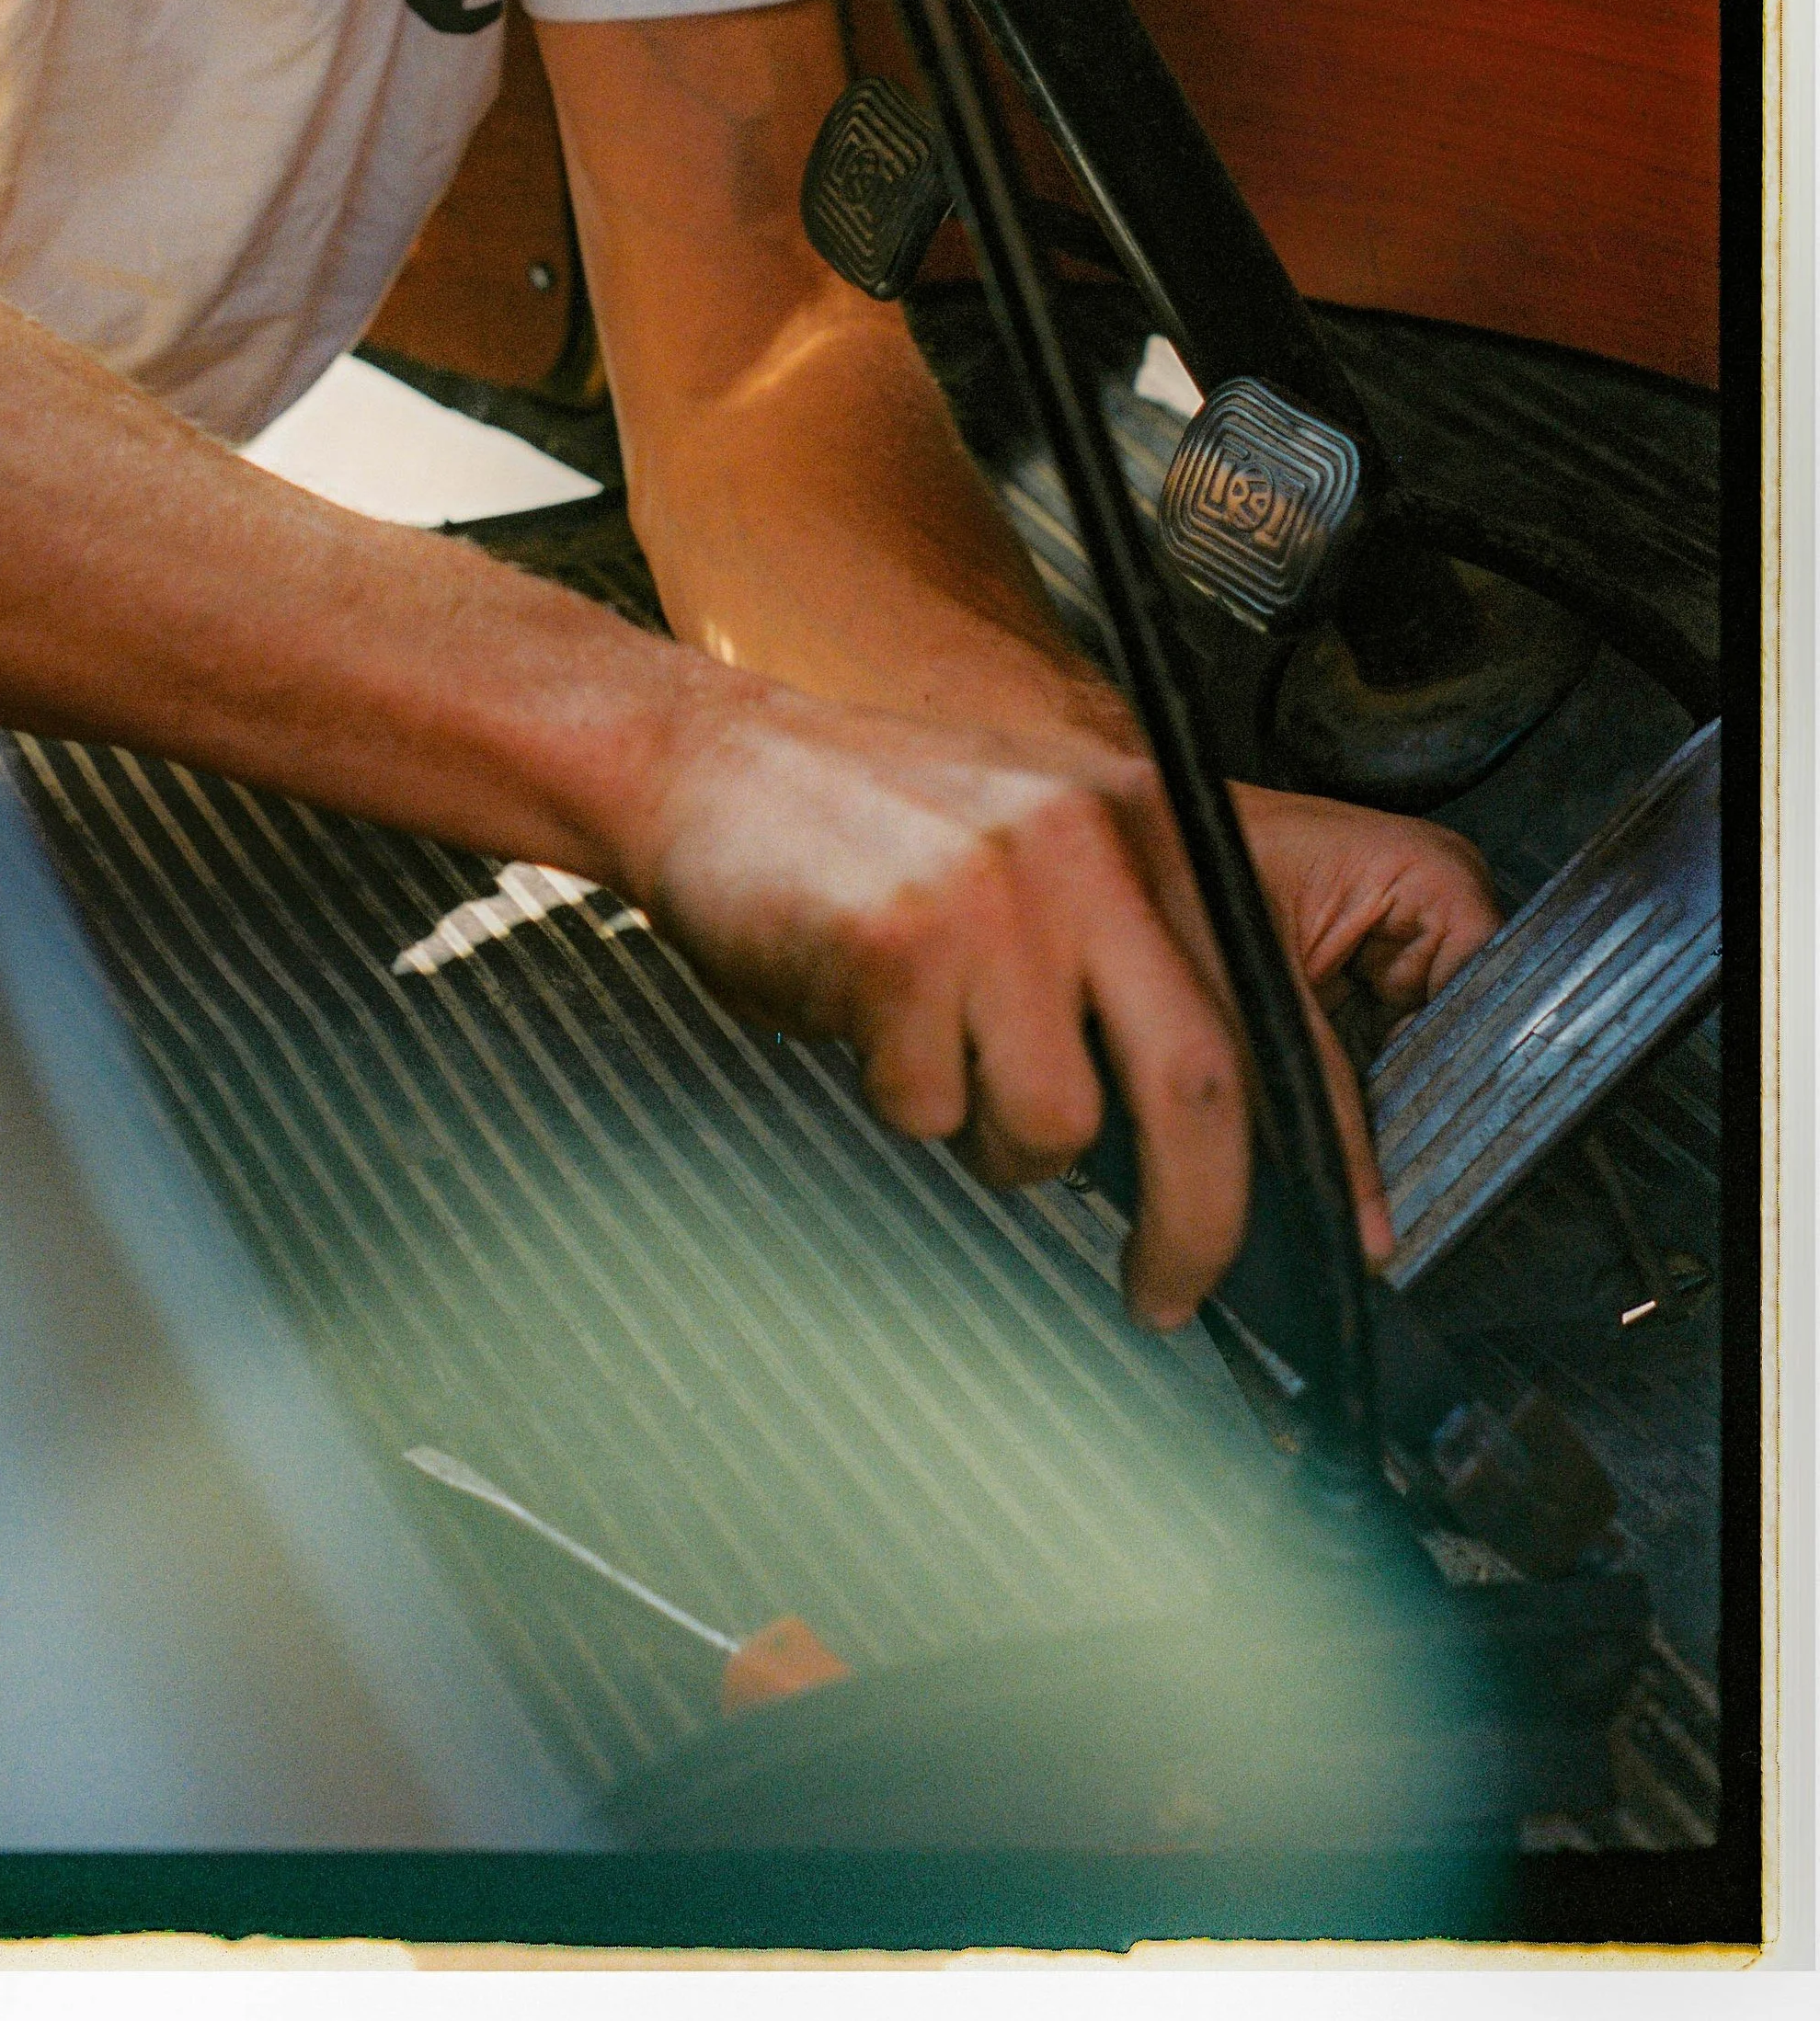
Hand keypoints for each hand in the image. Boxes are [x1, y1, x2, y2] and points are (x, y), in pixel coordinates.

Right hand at [630, 677, 1499, 1330]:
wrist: (703, 761)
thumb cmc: (868, 823)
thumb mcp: (1043, 837)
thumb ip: (1135, 944)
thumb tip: (1219, 1123)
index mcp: (1146, 818)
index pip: (1279, 997)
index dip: (1334, 1132)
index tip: (1348, 1231)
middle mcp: (1091, 846)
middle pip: (1202, 1081)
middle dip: (1198, 1221)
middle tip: (1169, 1289)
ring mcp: (998, 893)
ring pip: (1058, 1119)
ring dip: (1000, 1145)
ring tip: (945, 1068)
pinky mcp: (901, 944)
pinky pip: (934, 1107)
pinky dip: (904, 1104)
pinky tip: (869, 1025)